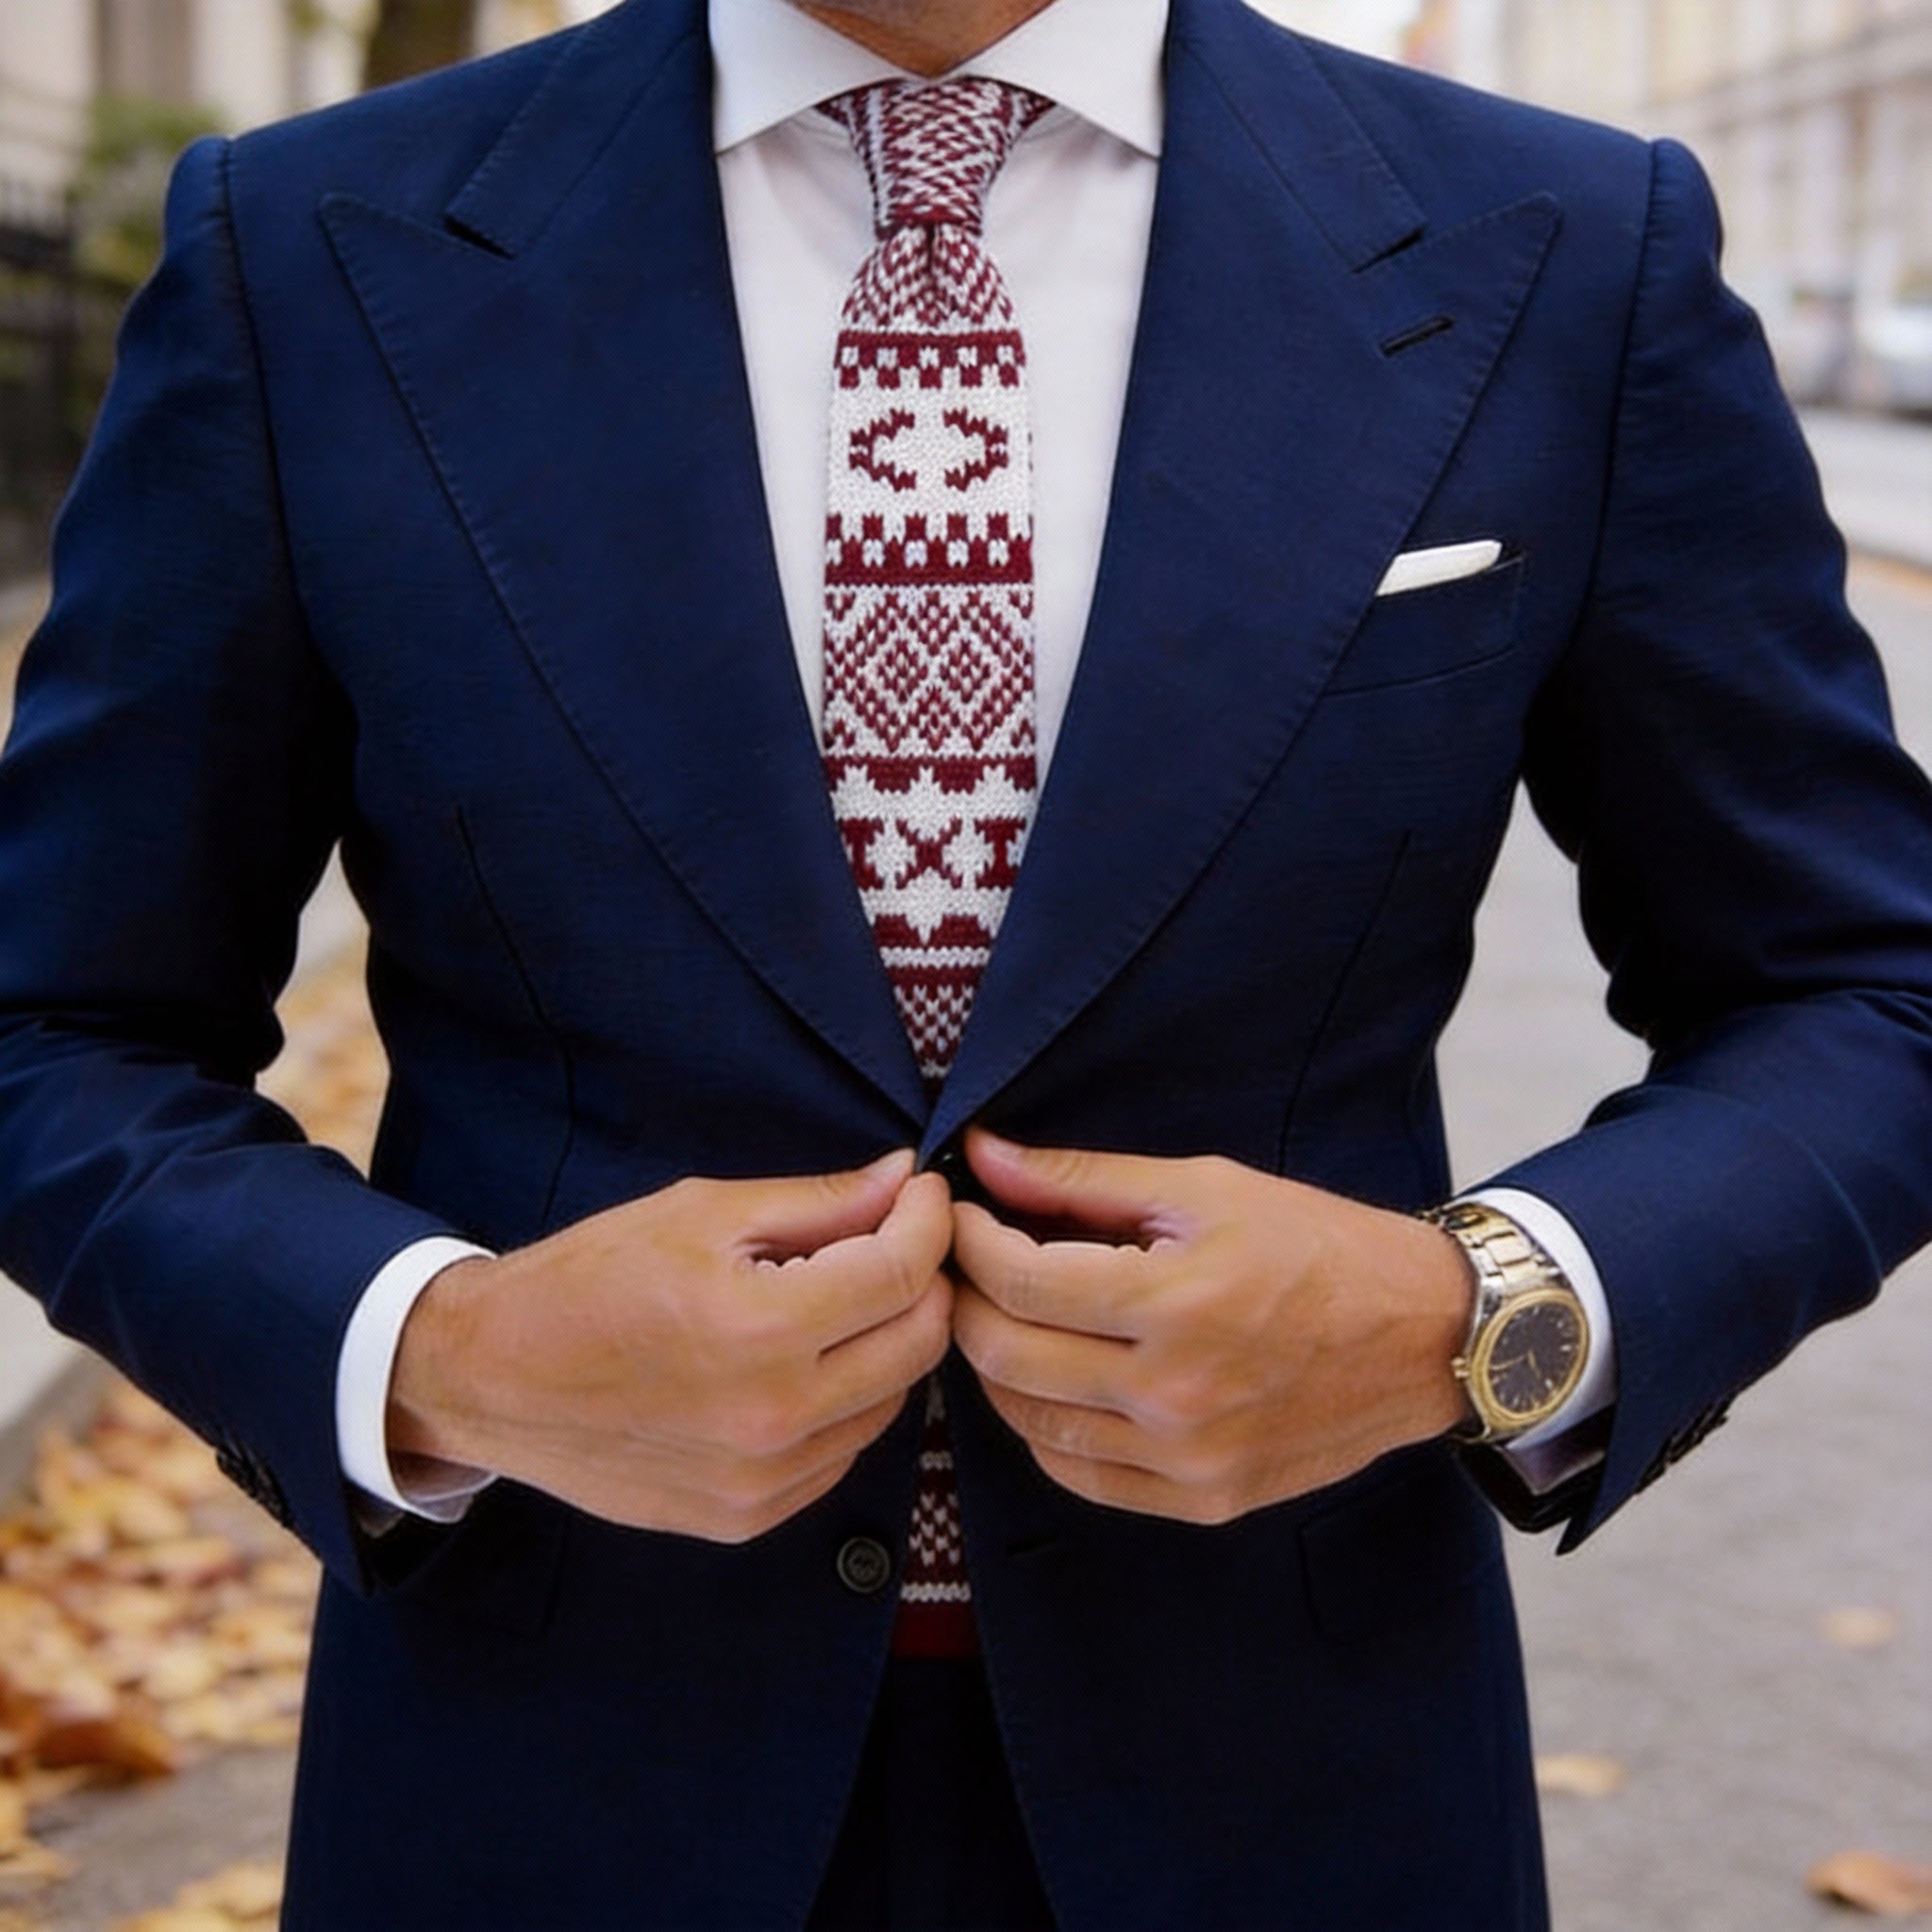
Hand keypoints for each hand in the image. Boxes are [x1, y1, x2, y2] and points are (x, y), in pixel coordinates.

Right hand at [388, 1152, 953, 1542]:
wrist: (492, 1379)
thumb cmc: (589, 1280)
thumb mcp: (701, 1213)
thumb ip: (817, 1202)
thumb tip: (903, 1179)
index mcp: (761, 1329)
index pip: (902, 1273)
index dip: (929, 1221)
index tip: (923, 1193)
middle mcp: (773, 1417)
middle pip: (919, 1344)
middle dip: (924, 1279)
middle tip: (897, 1239)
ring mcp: (763, 1481)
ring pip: (891, 1403)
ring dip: (889, 1342)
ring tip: (845, 1298)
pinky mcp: (747, 1518)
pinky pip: (842, 1453)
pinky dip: (847, 1402)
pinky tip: (805, 1363)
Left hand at [949, 1130, 1473, 1524]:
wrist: (1424, 1336)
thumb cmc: (1318, 1246)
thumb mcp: (1204, 1188)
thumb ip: (1083, 1179)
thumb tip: (985, 1155)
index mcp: (1176, 1304)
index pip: (1020, 1281)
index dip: (970, 1241)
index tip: (959, 1213)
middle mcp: (1176, 1395)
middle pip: (1008, 1356)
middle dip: (967, 1301)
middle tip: (966, 1263)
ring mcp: (1188, 1460)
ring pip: (1031, 1424)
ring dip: (996, 1367)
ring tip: (1002, 1316)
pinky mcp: (1203, 1500)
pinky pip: (1080, 1475)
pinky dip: (1043, 1428)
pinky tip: (1049, 1380)